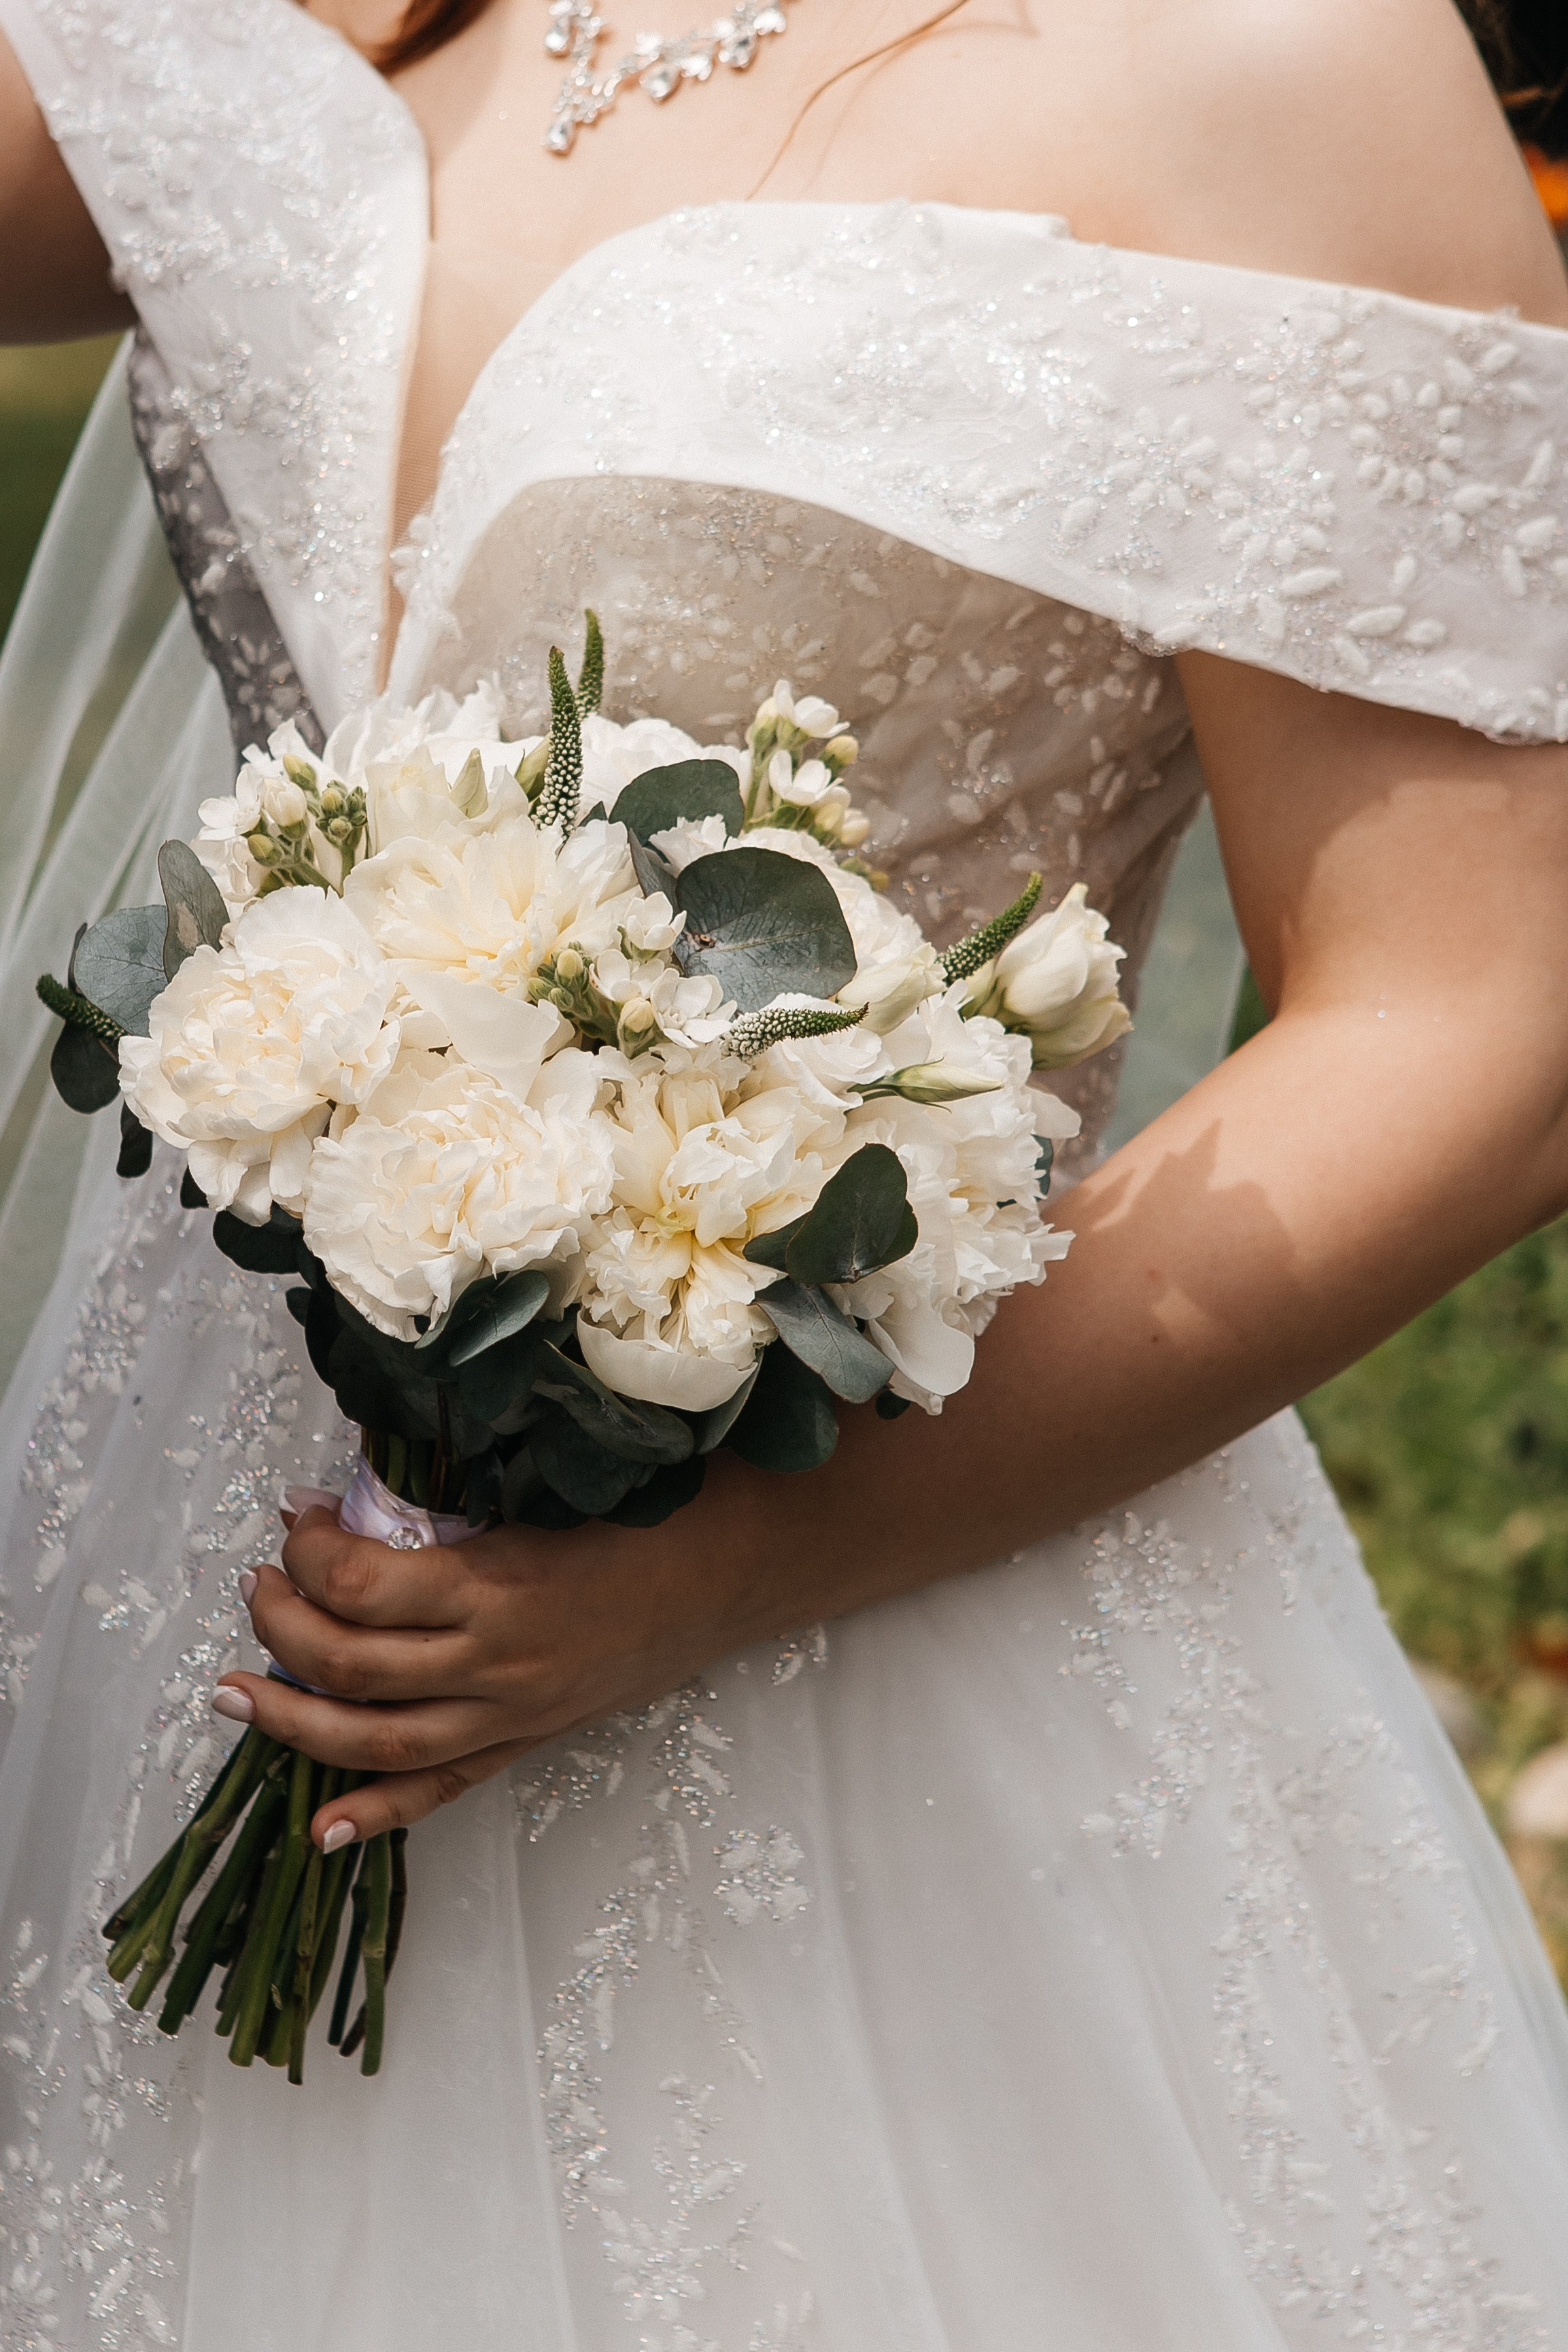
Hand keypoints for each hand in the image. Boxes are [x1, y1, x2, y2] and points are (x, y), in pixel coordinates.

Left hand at [215, 1467, 783, 1851]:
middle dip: (280, 1626)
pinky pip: (442, 1788)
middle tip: (257, 1584)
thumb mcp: (545, 1489)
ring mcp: (512, 1712)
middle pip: (349, 1665)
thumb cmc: (650, 1507)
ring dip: (290, 1719)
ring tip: (234, 1691)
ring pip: (374, 1739)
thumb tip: (358, 1498)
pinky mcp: (531, 1739)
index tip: (298, 1514)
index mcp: (498, 1585)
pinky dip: (377, 1812)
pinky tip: (322, 1826)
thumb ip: (455, 1504)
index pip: (360, 1583)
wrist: (735, 1568)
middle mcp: (495, 1661)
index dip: (307, 1549)